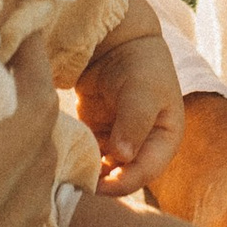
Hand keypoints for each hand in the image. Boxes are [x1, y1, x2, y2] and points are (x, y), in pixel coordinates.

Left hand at [69, 30, 184, 195]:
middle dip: (103, 183)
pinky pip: (88, 156)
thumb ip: (135, 121)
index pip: (145, 171)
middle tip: (78, 185)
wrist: (118, 40)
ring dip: (89, 175)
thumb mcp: (143, 89)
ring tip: (67, 176)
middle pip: (123, 176)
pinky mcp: (98, 135)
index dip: (124, 183)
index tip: (100, 186)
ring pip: (105, 170)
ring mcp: (119, 143)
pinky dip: (78, 160)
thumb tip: (123, 156)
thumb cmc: (140, 63)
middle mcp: (144, 147)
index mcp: (164, 140)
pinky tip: (62, 161)